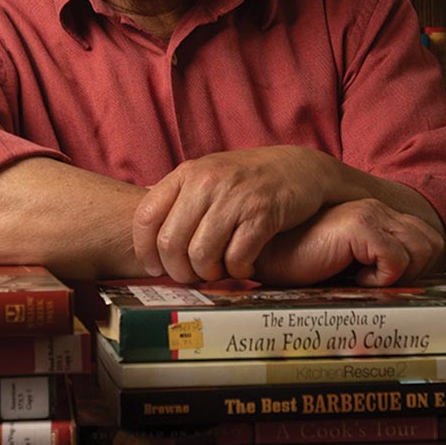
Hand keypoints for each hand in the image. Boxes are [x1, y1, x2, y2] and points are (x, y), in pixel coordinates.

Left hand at [131, 146, 340, 283]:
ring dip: (209, 274)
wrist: (300, 168)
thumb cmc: (249, 180)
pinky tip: (245, 265)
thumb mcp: (209, 176)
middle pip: (171, 243)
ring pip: (201, 255)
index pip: (146, 217)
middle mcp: (206, 182)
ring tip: (220, 271)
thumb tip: (145, 229)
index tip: (156, 268)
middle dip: (179, 271)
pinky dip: (238, 271)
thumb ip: (179, 199)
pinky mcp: (262, 213)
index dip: (145, 251)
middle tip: (193, 276)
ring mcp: (234, 197)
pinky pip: (236, 258)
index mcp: (187, 173)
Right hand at [249, 199, 445, 286]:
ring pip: (423, 249)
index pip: (426, 238)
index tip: (393, 286)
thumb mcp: (348, 265)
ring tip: (367, 280)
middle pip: (431, 243)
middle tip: (382, 285)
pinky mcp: (359, 227)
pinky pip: (396, 259)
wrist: (267, 256)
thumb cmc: (303, 266)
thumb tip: (408, 295)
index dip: (417, 266)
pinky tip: (355, 278)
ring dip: (401, 273)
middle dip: (416, 271)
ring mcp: (369, 214)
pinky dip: (382, 277)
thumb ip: (375, 264)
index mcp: (376, 215)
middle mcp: (376, 209)